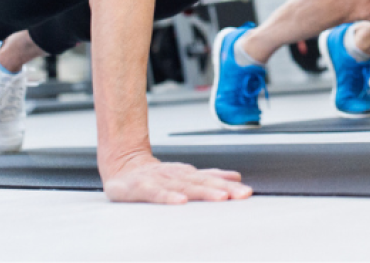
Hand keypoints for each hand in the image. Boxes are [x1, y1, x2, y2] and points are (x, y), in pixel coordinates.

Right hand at [101, 153, 252, 203]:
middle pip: (202, 182)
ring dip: (203, 191)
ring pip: (184, 186)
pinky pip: (155, 193)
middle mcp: (176, 175)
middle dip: (224, 188)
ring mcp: (159, 179)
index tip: (246, 191)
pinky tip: (181, 202)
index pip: (211, 178)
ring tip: (221, 197)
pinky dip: (168, 197)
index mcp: (186, 173)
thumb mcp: (184, 174)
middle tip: (241, 194)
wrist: (122, 167)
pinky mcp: (140, 187)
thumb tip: (236, 177)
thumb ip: (208, 176)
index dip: (229, 184)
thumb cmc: (156, 175)